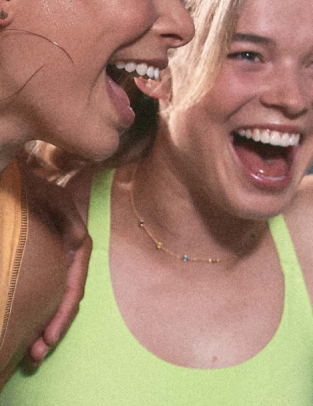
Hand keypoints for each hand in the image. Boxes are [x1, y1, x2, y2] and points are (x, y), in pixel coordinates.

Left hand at [18, 158, 90, 364]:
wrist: (13, 177)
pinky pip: (43, 293)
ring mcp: (54, 262)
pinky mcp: (40, 265)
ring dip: (45, 326)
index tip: (49, 337)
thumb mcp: (52, 198)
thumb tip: (79, 243)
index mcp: (76, 245)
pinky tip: (29, 328)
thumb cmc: (31, 186)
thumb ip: (69, 219)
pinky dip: (37, 313)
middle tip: (35, 355)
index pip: (73, 287)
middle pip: (64, 300)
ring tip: (33, 352)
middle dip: (52, 329)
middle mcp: (68, 258)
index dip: (62, 314)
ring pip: (53, 301)